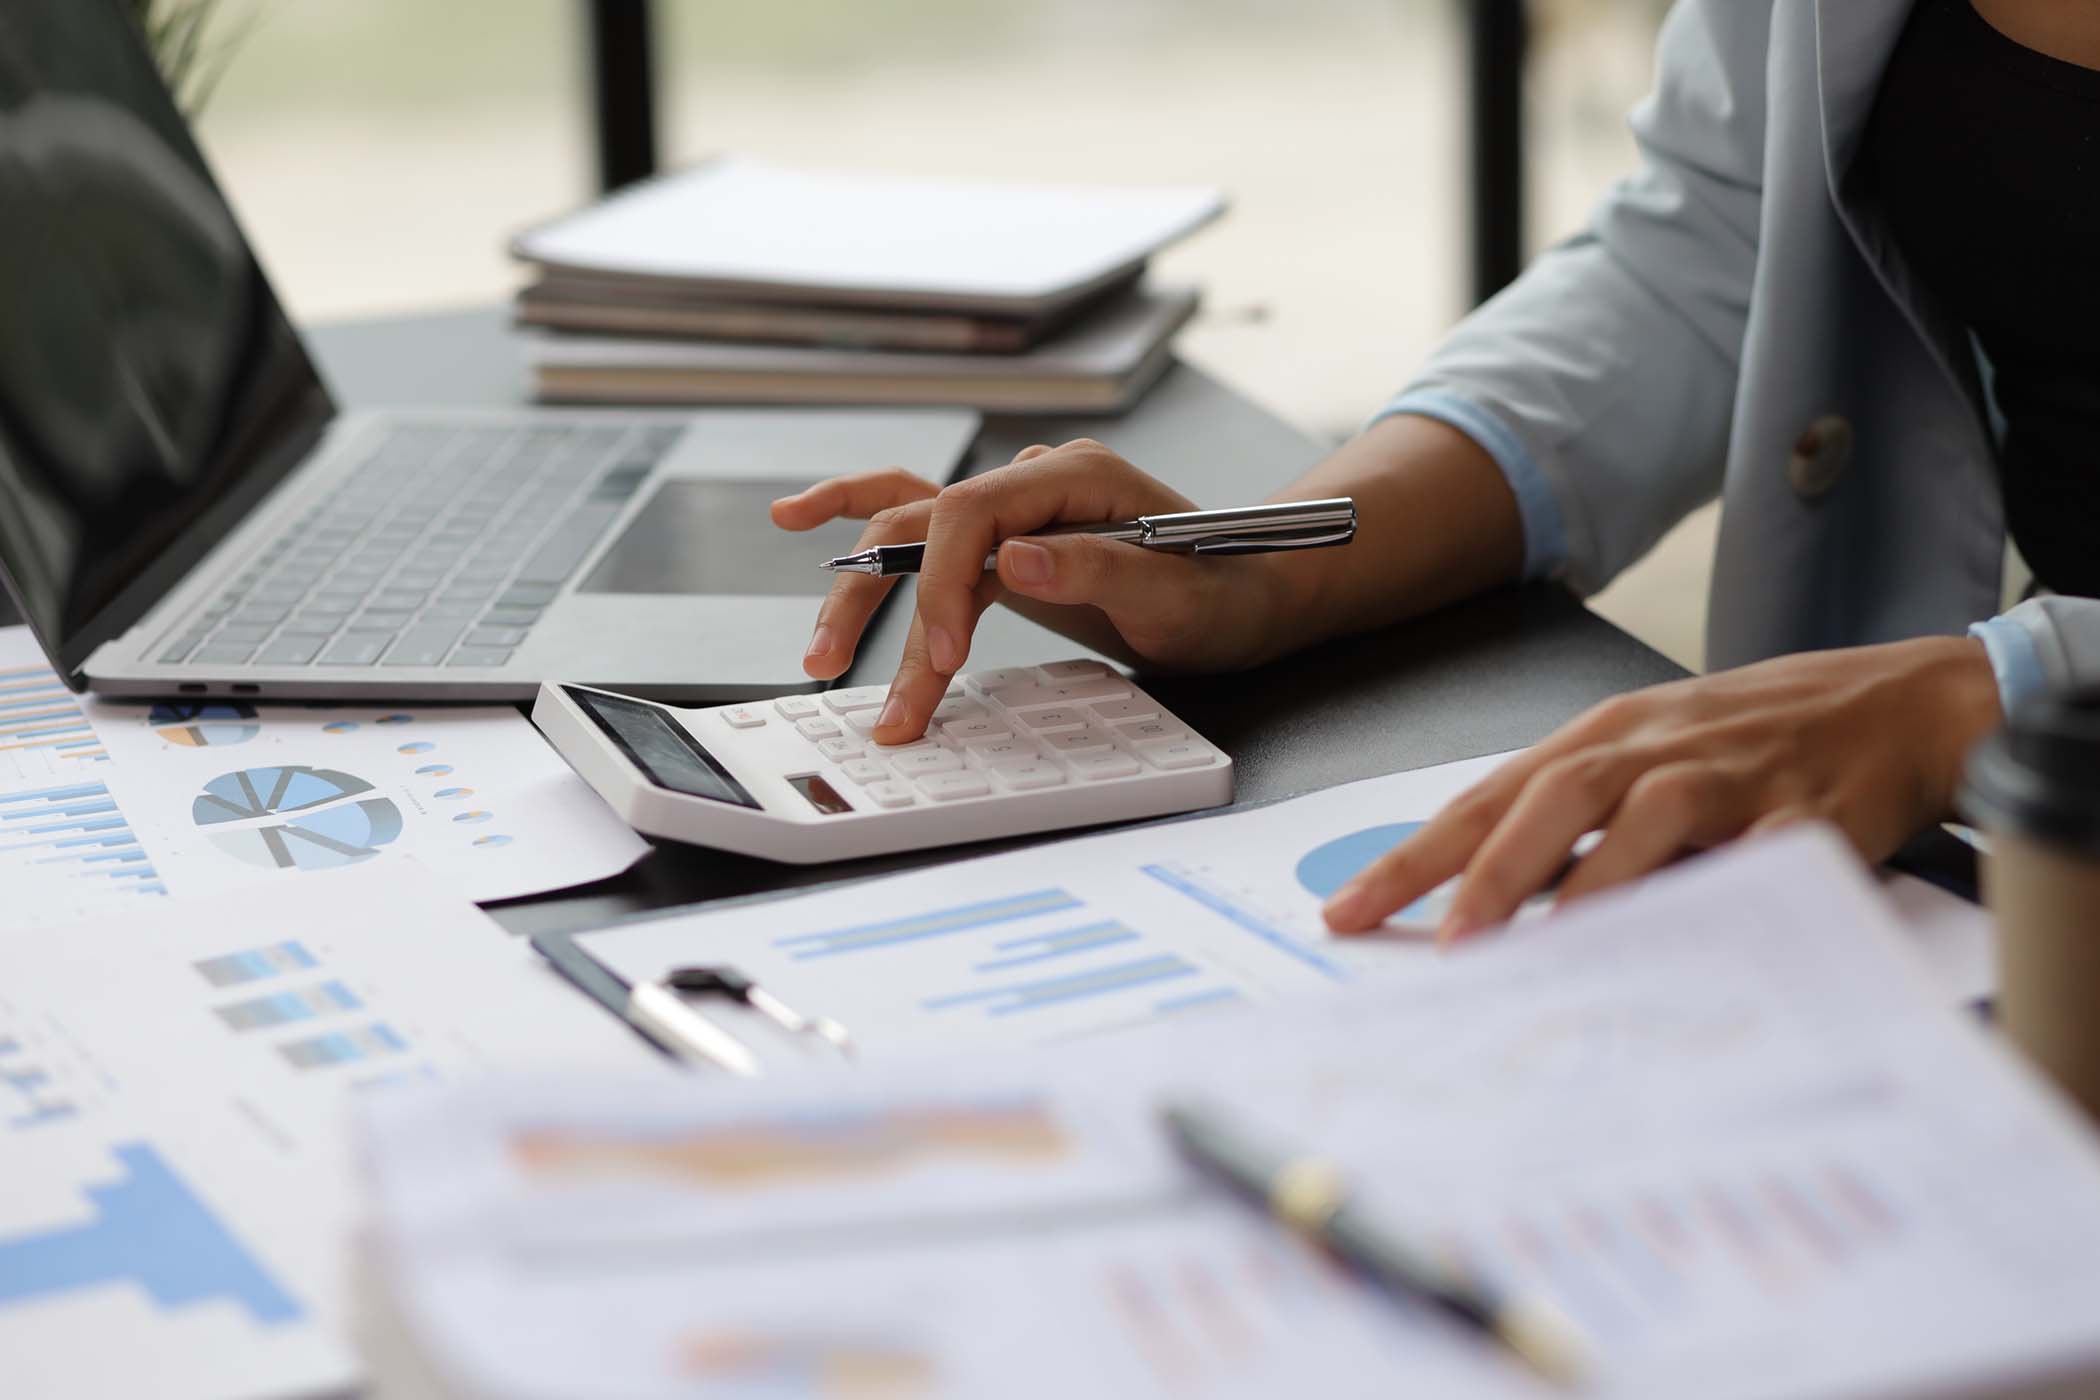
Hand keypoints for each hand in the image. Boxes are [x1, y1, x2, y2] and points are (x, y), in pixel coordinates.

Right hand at [770, 439, 1297, 742]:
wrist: (1250, 597)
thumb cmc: (1223, 596)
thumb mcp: (1175, 597)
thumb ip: (1096, 570)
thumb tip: (1011, 561)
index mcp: (1075, 476)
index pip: (970, 514)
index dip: (941, 584)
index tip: (944, 658)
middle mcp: (1034, 479)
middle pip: (922, 521)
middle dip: (878, 601)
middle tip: (843, 673)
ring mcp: (1015, 506)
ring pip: (909, 528)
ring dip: (860, 587)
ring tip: (819, 651)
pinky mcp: (1005, 540)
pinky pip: (924, 529)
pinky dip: (863, 529)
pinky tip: (801, 520)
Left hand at [1320, 637, 2002, 938]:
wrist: (1896, 701)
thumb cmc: (1749, 741)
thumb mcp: (1643, 761)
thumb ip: (1566, 826)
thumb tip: (1477, 905)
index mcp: (1600, 738)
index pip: (1485, 799)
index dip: (1415, 858)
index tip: (1349, 911)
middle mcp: (1652, 748)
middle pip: (1553, 799)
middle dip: (1490, 872)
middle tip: (1446, 943)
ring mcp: (1730, 775)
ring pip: (1647, 818)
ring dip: (1591, 884)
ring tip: (1542, 948)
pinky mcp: (1807, 811)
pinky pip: (1757, 856)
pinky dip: (1720, 892)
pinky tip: (1683, 939)